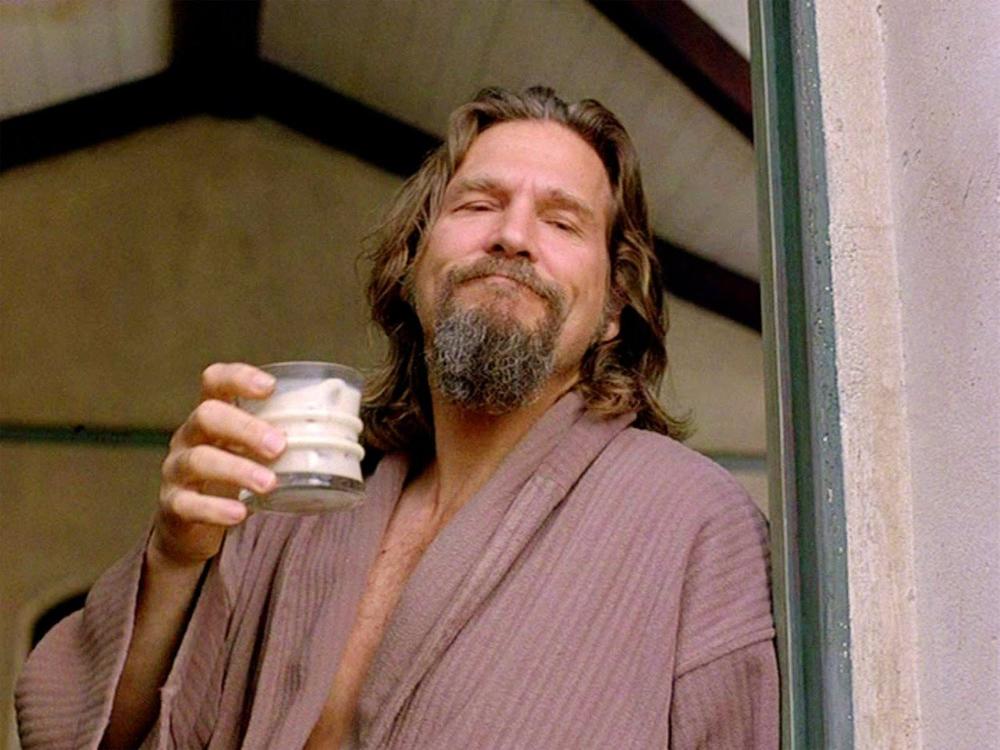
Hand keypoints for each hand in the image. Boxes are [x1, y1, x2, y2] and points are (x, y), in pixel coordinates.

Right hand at [149, 363, 285, 568]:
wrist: (191, 526)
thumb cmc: (234, 478)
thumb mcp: (253, 453)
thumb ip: (284, 436)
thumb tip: (349, 422)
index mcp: (213, 416)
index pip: (214, 381)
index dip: (239, 377)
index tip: (270, 386)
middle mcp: (189, 436)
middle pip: (207, 416)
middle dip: (245, 428)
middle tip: (279, 446)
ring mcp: (177, 471)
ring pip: (198, 460)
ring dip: (237, 469)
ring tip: (269, 484)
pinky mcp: (173, 506)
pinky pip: (188, 504)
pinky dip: (215, 509)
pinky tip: (240, 514)